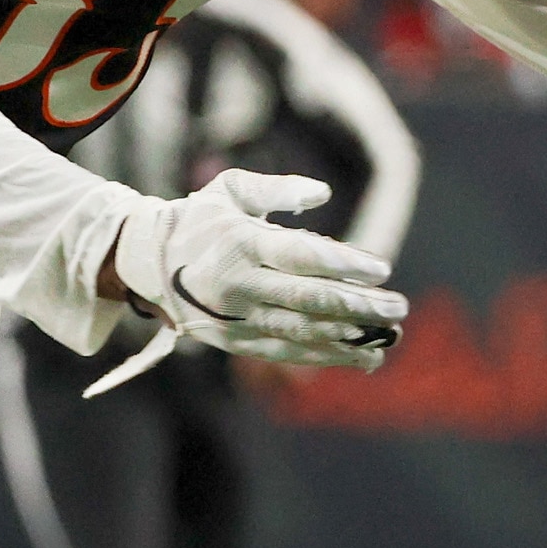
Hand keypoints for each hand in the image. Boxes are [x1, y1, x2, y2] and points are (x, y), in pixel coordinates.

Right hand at [105, 171, 406, 373]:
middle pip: (307, 301)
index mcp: (240, 242)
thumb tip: (322, 193)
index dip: (344, 265)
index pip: (301, 257)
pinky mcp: (233, 342)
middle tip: (399, 307)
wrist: (148, 261)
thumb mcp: (233, 189)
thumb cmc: (203, 218)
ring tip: (389, 337)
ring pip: (299, 334)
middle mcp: (237, 285)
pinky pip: (284, 354)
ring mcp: (234, 318)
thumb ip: (278, 190)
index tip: (382, 269)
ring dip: (349, 339)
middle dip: (358, 307)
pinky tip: (361, 358)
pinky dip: (325, 358)